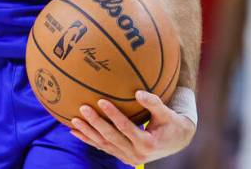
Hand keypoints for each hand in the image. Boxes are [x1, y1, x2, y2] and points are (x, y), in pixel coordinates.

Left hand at [70, 90, 195, 164]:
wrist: (176, 142)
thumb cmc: (172, 123)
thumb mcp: (167, 113)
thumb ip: (153, 103)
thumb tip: (138, 92)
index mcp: (147, 144)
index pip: (126, 128)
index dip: (113, 115)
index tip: (101, 101)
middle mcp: (136, 154)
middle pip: (111, 138)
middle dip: (96, 123)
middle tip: (83, 108)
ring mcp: (128, 158)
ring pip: (104, 145)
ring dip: (88, 133)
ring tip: (73, 121)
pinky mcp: (122, 156)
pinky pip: (103, 148)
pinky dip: (89, 140)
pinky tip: (75, 132)